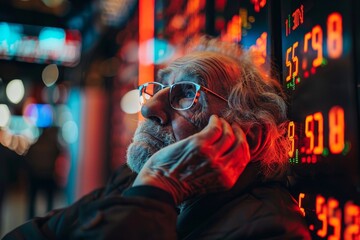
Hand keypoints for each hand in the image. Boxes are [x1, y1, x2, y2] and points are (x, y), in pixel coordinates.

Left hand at [133, 115, 250, 204]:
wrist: (161, 186)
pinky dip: (216, 121)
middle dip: (238, 133)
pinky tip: (213, 119)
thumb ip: (220, 172)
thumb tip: (226, 153)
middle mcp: (222, 168)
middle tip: (233, 126)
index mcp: (226, 180)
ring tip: (220, 122)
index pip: (244, 158)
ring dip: (226, 125)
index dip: (243, 144)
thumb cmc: (180, 185)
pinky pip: (215, 128)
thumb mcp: (208, 184)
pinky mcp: (199, 145)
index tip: (238, 137)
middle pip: (240, 145)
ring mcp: (211, 156)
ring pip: (229, 134)